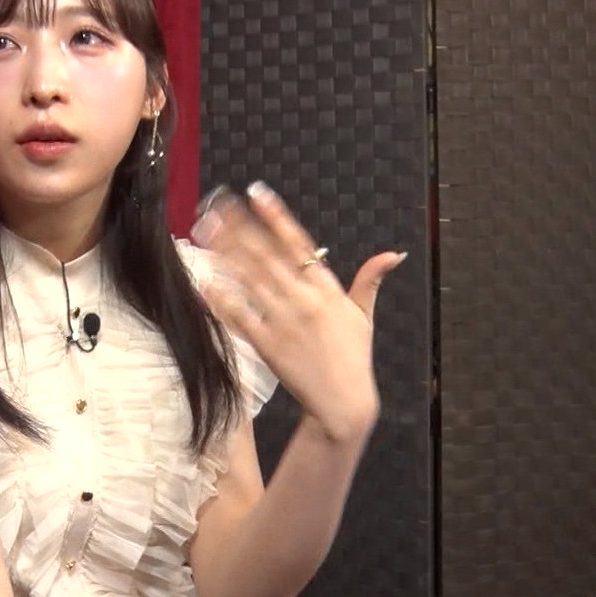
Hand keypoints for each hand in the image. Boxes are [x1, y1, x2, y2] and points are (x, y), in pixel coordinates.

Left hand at [190, 182, 406, 442]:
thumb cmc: (352, 358)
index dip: (276, 216)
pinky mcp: (269, 345)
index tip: (256, 193)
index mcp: (326, 288)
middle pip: (266, 254)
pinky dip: (222, 298)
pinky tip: (203, 280)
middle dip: (239, 227)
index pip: (297, 243)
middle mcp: (304, 300)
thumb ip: (370, 280)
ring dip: (225, 252)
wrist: (343, 403)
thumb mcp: (364, 315)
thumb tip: (392, 254)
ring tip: (204, 230)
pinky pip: (240, 317)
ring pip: (250, 278)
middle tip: (215, 204)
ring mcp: (285, 322)